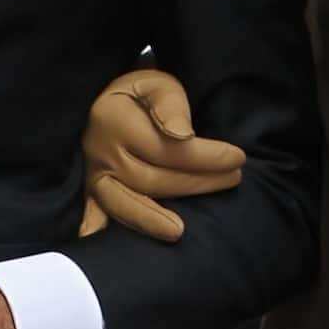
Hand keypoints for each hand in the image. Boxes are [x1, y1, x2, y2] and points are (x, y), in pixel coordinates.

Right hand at [80, 68, 244, 242]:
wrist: (107, 99)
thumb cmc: (141, 92)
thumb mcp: (157, 84)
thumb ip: (170, 105)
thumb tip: (182, 134)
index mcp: (115, 119)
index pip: (166, 149)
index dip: (205, 157)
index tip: (237, 158)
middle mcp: (100, 151)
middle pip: (150, 179)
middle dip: (196, 184)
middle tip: (233, 180)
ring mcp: (94, 173)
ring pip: (124, 202)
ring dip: (152, 219)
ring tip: (180, 231)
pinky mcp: (91, 189)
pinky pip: (94, 212)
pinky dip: (96, 229)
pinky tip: (100, 244)